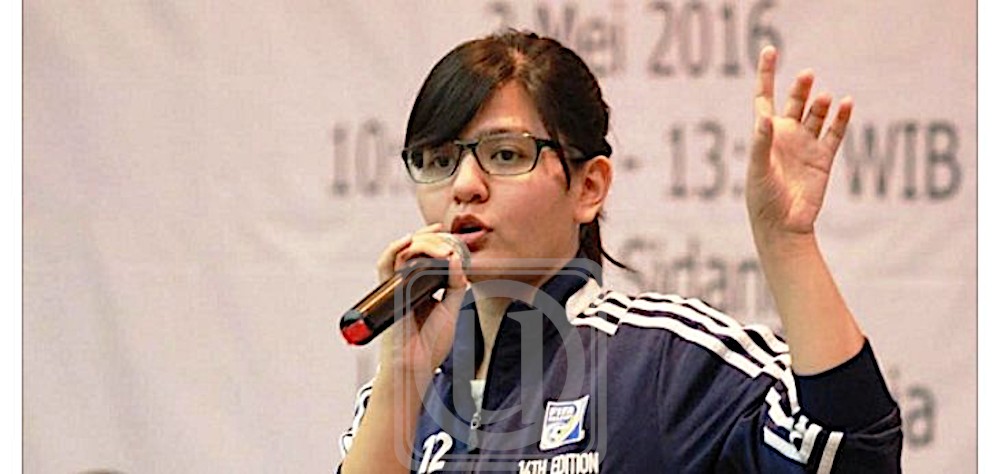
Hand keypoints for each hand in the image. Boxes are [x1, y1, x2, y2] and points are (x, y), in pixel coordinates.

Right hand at [374, 223, 468, 379]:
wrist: (416, 365)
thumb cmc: (431, 343)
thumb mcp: (451, 309)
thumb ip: (455, 285)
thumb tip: (457, 259)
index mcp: (422, 285)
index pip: (424, 254)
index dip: (434, 239)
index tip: (446, 231)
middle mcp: (407, 282)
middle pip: (415, 248)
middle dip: (433, 241)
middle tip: (449, 244)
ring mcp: (396, 285)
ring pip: (402, 252)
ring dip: (421, 243)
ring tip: (440, 245)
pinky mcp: (388, 292)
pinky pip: (385, 266)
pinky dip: (393, 250)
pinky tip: (408, 240)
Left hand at [747, 46, 852, 238]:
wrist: (783, 226)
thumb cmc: (763, 198)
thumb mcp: (757, 170)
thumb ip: (761, 144)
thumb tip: (764, 118)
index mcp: (765, 135)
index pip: (765, 97)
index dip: (767, 73)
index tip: (770, 50)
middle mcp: (786, 135)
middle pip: (795, 101)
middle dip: (800, 87)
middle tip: (807, 75)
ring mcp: (806, 145)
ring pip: (817, 114)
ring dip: (822, 103)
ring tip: (825, 98)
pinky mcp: (824, 158)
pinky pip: (835, 132)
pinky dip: (842, 118)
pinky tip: (846, 104)